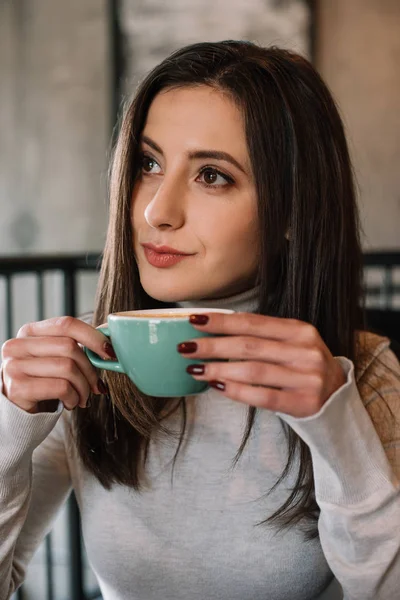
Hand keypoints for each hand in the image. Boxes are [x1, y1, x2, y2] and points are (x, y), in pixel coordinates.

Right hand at [1, 316, 113, 413]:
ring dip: (83, 387)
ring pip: (67, 367)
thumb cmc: (42, 385)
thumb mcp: (54, 360)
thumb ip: (73, 347)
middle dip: (90, 369)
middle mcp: (18, 345)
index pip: (66, 324)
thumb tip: (108, 345)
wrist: (17, 416)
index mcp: (29, 332)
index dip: (93, 336)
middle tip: (96, 386)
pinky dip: (73, 398)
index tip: (110, 352)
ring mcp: (14, 366)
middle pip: (70, 347)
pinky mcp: (17, 388)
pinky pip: (61, 387)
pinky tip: (70, 403)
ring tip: (82, 397)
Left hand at [178, 312, 345, 417]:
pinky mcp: (304, 403)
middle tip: (185, 347)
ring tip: (194, 369)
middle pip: (249, 345)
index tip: (194, 319)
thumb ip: (262, 337)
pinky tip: (217, 386)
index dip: (221, 321)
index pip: (253, 322)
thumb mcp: (291, 345)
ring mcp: (307, 378)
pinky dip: (236, 390)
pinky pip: (262, 396)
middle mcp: (306, 351)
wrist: (338, 400)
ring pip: (253, 370)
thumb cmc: (303, 369)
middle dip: (212, 345)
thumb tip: (213, 332)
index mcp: (300, 330)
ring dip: (218, 368)